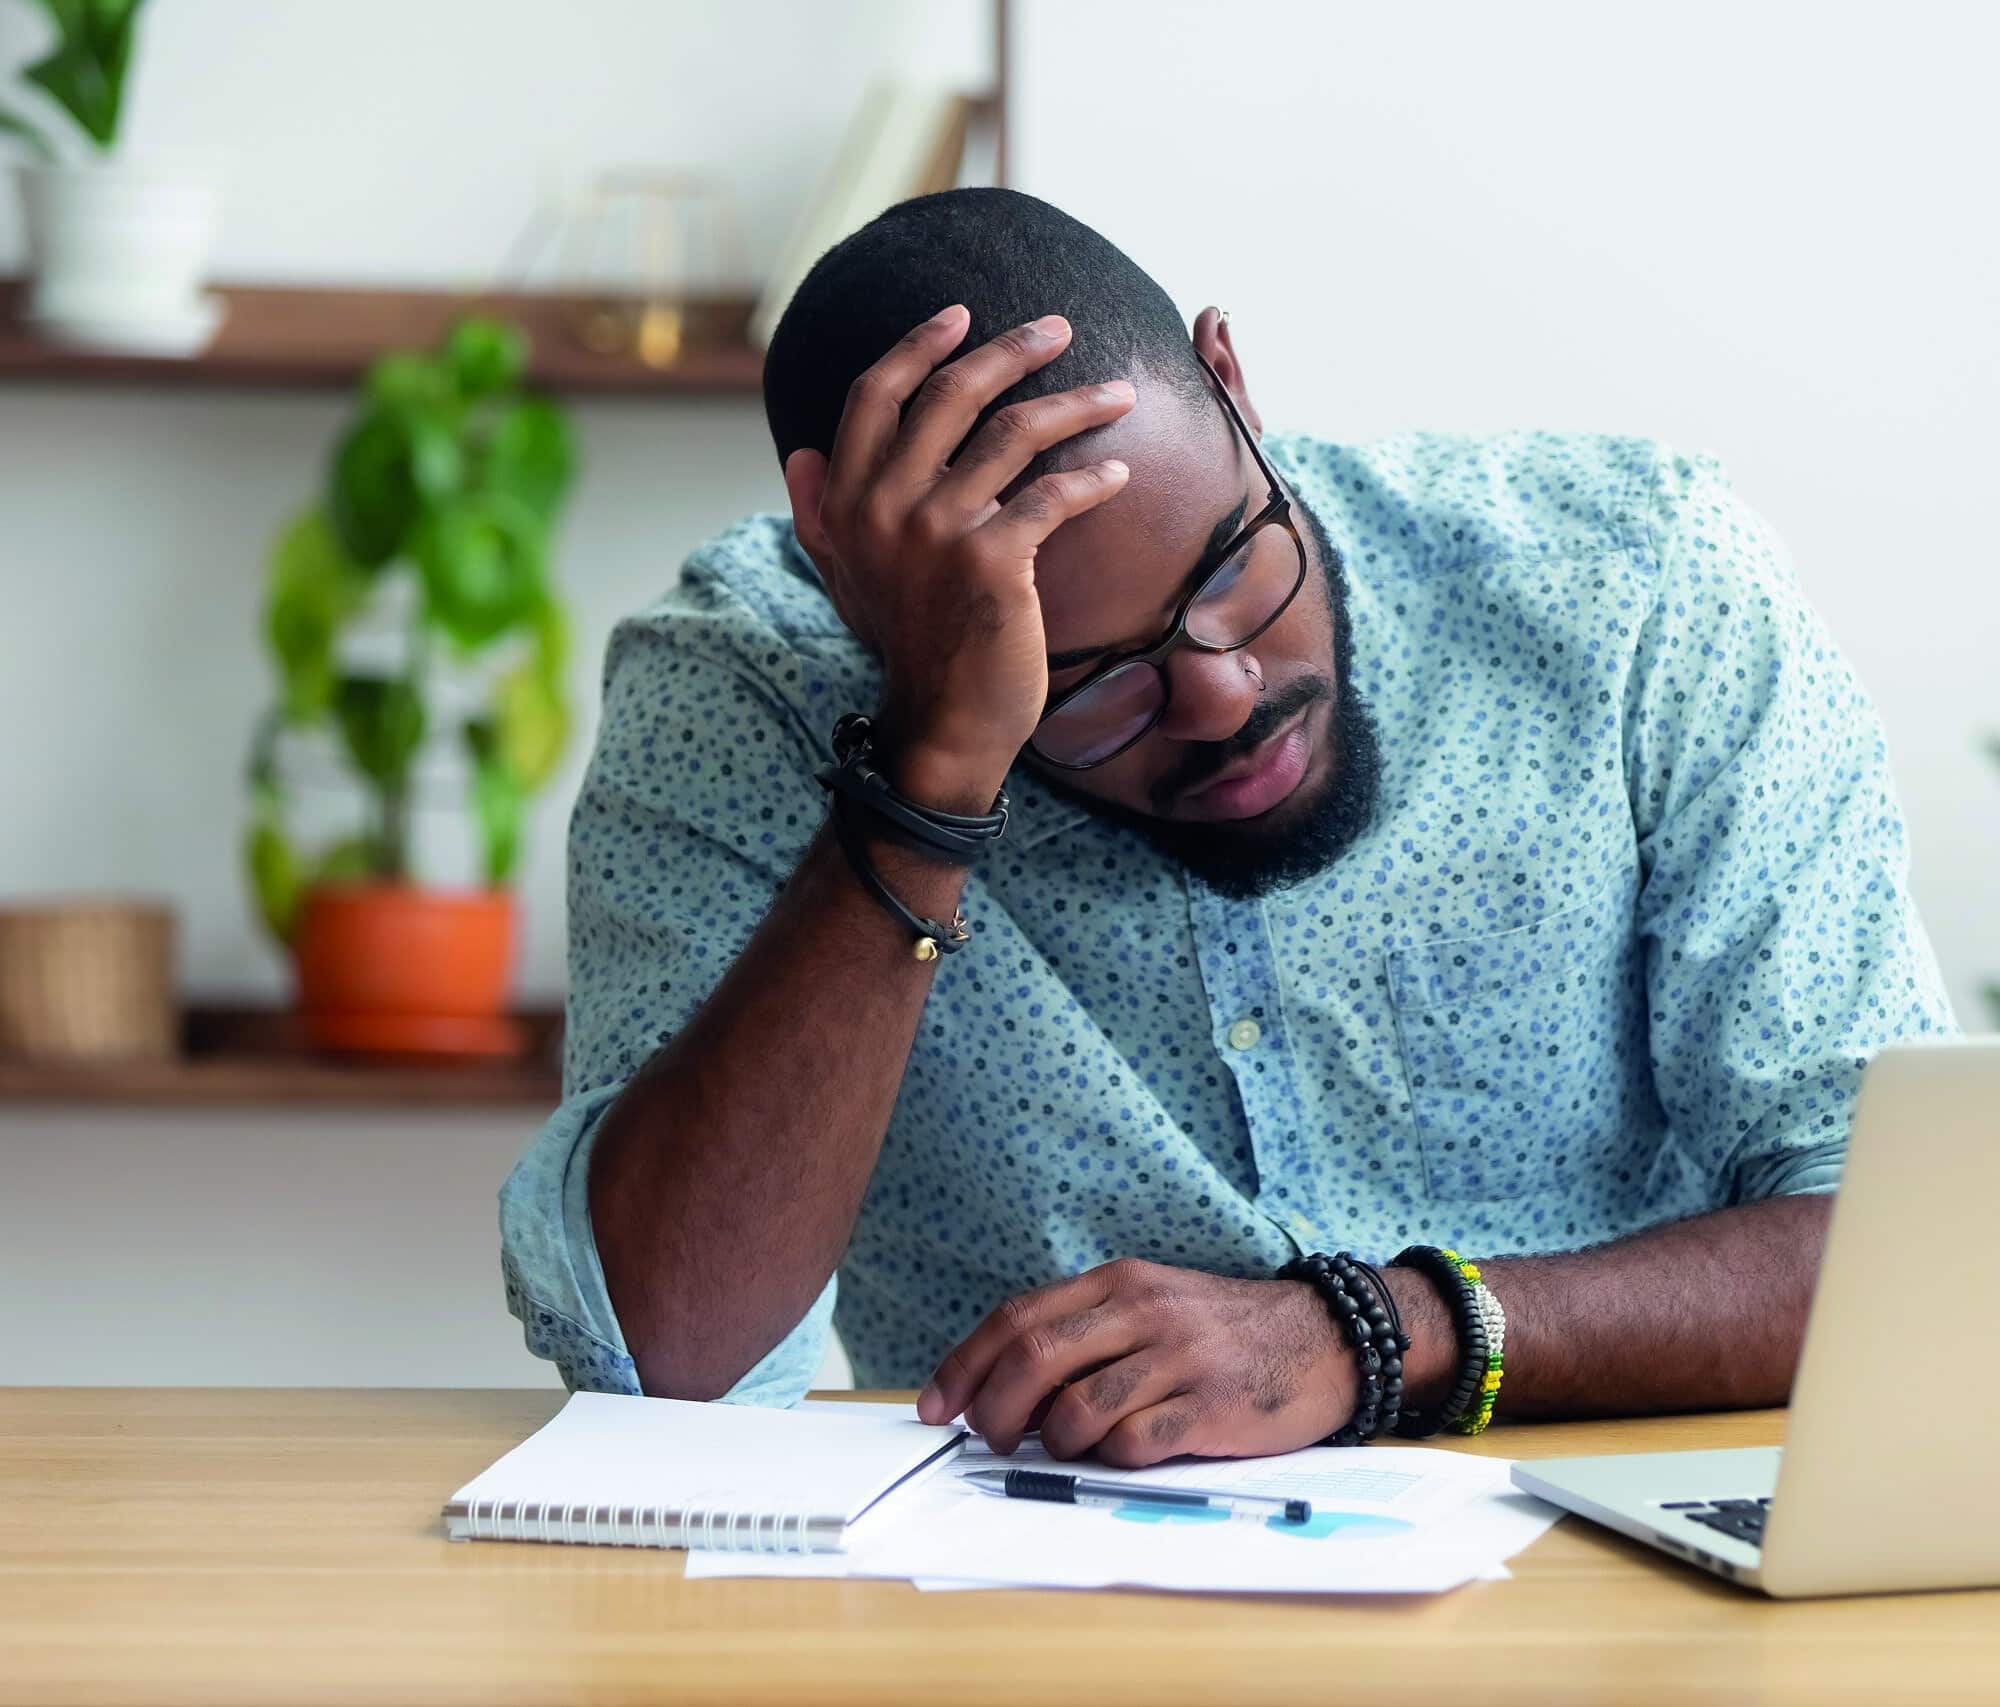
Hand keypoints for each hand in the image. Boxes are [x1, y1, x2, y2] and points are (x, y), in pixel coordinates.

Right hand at [781, 306, 1136, 811]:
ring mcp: (937, 530)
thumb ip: (820, 513)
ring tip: (1118, 391)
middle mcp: (885, 505)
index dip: (919, 346)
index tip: (962, 315)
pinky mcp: (993, 560)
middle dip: (1011, 350)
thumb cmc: (905, 647)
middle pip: (952, 394)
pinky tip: (1119, 472)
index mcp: (848, 500)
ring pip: (1014, 433)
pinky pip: (1053, 495)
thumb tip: (797, 456)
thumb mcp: (844, 577)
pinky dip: (1093, 479)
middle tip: (1058, 327)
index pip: (876, 395)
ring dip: (1075, 403)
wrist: (942, 725)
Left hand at [914, 1259, 1355, 1466]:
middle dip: (992, 1409)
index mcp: (1117, 1282)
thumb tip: (1003, 1391)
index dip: (964, 1364)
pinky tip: (1122, 1452)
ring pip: (1077, 1408)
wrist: (1324, 1338)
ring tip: (1061, 1449)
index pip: (1017, 1317)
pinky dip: (1110, 1458)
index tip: (934, 1405)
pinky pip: (1134, 1443)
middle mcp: (1142, 1311)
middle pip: (1034, 1359)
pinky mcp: (1210, 1407)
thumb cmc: (1221, 1331)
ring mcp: (1177, 1358)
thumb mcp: (1149, 1306)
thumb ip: (1085, 1335)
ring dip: (1052, 1442)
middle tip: (985, 1439)